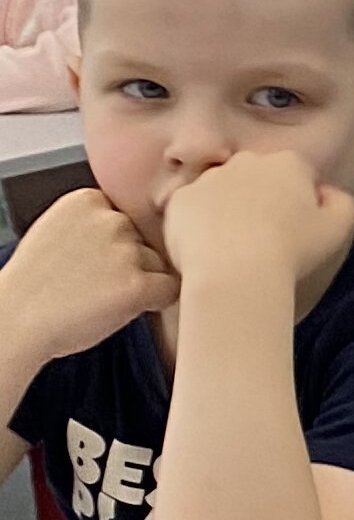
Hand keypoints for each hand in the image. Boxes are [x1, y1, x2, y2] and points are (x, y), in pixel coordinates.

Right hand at [0, 185, 176, 359]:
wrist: (14, 319)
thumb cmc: (33, 285)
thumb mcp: (57, 231)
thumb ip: (93, 223)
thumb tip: (134, 231)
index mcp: (88, 200)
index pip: (127, 219)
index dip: (116, 245)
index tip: (95, 261)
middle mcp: (110, 219)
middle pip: (146, 240)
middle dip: (131, 262)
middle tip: (97, 284)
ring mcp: (125, 251)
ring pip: (158, 265)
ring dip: (141, 283)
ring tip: (102, 297)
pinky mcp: (137, 285)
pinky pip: (171, 289)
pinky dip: (156, 302)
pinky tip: (126, 309)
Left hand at [161, 150, 353, 290]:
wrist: (236, 273)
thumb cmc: (293, 251)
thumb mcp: (339, 228)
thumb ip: (340, 201)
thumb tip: (326, 193)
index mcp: (287, 163)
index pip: (298, 174)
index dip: (300, 200)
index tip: (297, 227)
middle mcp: (246, 161)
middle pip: (257, 177)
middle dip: (261, 197)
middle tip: (265, 236)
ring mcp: (208, 178)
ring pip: (222, 191)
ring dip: (228, 210)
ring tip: (234, 247)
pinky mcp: (180, 200)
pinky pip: (192, 210)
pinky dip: (199, 225)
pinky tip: (210, 251)